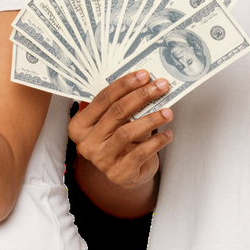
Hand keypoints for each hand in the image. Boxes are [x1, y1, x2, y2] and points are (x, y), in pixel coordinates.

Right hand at [69, 71, 174, 188]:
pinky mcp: (118, 173)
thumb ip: (126, 106)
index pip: (102, 99)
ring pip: (126, 132)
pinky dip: (156, 142)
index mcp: (80, 125)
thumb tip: (148, 84)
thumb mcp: (118, 123)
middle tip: (161, 86)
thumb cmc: (122, 142)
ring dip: (151, 119)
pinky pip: (139, 153)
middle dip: (141, 96)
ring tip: (168, 112)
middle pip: (116, 112)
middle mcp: (86, 143)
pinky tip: (168, 134)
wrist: (127, 174)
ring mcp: (101, 160)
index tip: (144, 75)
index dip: (124, 85)